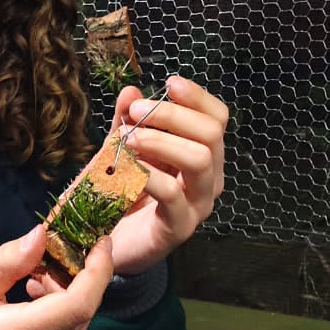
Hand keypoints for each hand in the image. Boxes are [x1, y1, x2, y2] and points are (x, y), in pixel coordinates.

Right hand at [0, 223, 113, 329]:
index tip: (100, 242)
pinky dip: (64, 313)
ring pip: (80, 324)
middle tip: (58, 253)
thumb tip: (42, 233)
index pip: (76, 305)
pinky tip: (39, 300)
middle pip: (83, 312)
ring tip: (39, 277)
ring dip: (72, 294)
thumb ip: (8, 263)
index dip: (96, 272)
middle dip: (81, 277)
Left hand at [26, 75, 227, 297]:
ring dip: (162, 142)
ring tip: (129, 140)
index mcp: (202, 153)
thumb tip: (129, 91)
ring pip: (200, 160)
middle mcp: (209, 177)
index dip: (197, 97)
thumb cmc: (123, 194)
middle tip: (136, 113)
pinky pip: (173, 194)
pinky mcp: (179, 227)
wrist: (113, 246)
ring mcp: (198, 204)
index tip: (169, 83)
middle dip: (172, 116)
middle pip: (211, 134)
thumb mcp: (122, 151)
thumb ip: (127, 123)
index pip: (216, 118)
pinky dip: (150, 175)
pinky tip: (128, 170)